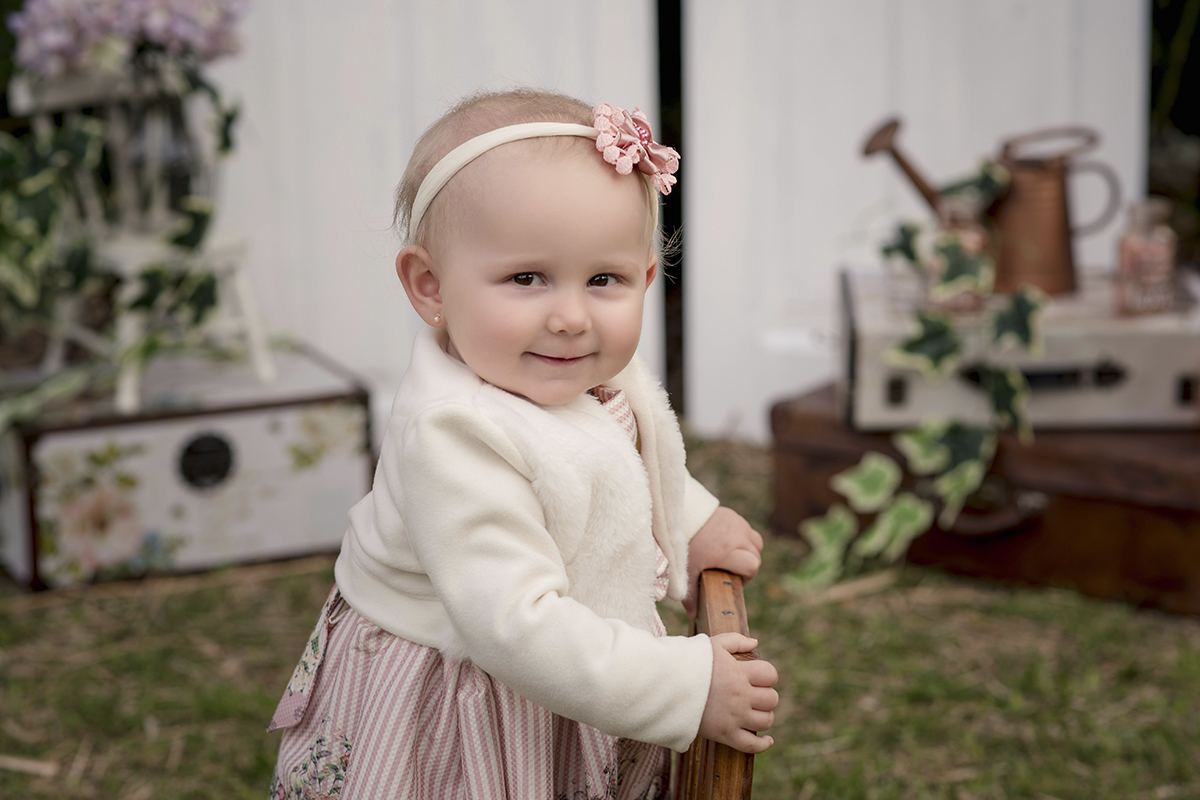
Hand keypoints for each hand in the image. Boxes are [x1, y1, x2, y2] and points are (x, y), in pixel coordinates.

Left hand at [685, 506, 763, 616]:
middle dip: (747, 565)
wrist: (676, 515)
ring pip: (754, 541)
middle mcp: (736, 536)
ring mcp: (736, 523)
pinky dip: (740, 537)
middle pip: (756, 555)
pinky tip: (724, 542)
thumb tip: (693, 616)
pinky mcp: (732, 515)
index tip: (732, 579)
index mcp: (727, 552)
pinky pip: (745, 529)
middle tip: (729, 569)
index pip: (752, 566)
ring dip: (747, 550)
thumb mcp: (685, 571)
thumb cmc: (681, 545)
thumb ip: (690, 595)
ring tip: (729, 555)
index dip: (746, 576)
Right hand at [698, 633, 778, 753]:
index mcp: (739, 673)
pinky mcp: (724, 734)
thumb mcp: (713, 644)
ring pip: (765, 721)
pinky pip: (752, 746)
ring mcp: (734, 717)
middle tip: (753, 696)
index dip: (767, 676)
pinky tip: (766, 740)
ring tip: (753, 712)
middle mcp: (740, 696)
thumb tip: (755, 642)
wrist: (666, 686)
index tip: (757, 678)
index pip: (770, 675)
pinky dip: (763, 745)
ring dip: (763, 716)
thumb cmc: (688, 662)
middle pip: (771, 699)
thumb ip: (736, 641)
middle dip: (765, 696)